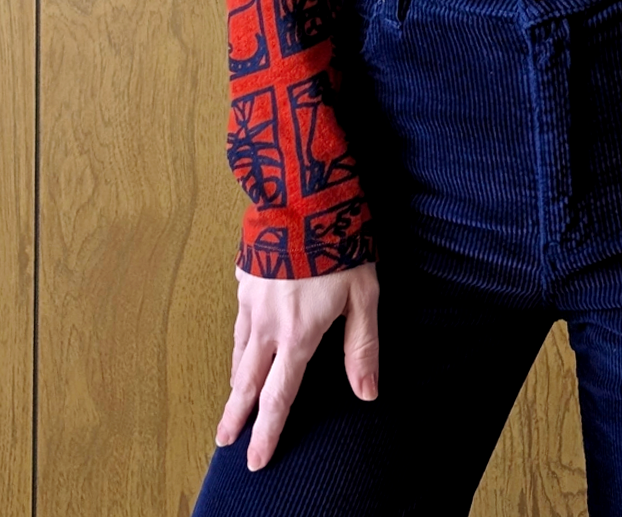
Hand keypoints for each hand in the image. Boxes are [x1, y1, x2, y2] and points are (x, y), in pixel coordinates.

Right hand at [215, 260, 379, 471]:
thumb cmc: (340, 243)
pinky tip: (242, 340)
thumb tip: (366, 392)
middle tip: (224, 440)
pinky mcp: (244, 277)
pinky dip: (238, 339)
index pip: (278, 395)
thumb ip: (362, 347)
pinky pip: (239, 318)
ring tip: (233, 397)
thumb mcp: (364, 296)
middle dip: (236, 414)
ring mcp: (251, 299)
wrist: (303, 194)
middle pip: (246, 381)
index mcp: (297, 334)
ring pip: (239, 350)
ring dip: (235, 378)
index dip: (267, 430)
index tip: (255, 457)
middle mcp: (267, 323)